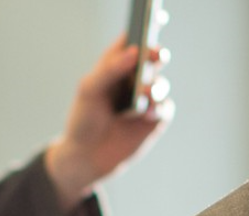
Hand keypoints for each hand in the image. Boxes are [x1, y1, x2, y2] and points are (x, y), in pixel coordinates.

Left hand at [44, 34, 173, 210]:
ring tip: (145, 92)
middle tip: (155, 54)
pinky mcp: (153, 120)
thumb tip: (134, 53)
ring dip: (155, 85)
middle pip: (153, 58)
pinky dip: (158, 107)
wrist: (87, 157)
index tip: (148, 24)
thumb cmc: (84, 120)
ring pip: (160, 83)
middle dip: (156, 54)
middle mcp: (133, 79)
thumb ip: (110, 70)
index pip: (131, 42)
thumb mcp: (89, 90)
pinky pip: (164, 107)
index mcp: (116, 66)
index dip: (142, 30)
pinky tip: (146, 112)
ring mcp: (145, 99)